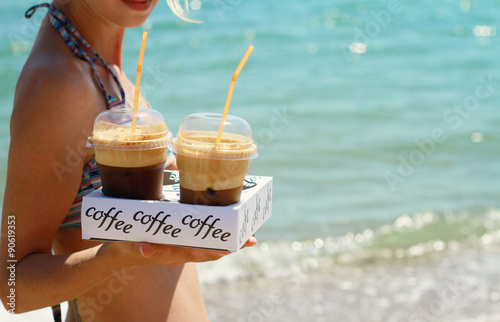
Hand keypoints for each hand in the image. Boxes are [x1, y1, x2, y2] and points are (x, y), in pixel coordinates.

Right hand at [109, 235, 257, 266]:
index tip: (235, 246)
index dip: (219, 249)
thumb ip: (137, 246)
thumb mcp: (127, 245)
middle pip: (211, 252)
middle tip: (251, 239)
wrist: (118, 254)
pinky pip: (204, 243)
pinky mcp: (182, 243)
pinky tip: (230, 229)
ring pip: (210, 248)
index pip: (200, 253)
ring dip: (229, 242)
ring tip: (248, 236)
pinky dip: (218, 237)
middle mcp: (181, 253)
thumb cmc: (124, 246)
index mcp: (172, 254)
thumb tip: (146, 249)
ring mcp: (182, 249)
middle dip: (232, 246)